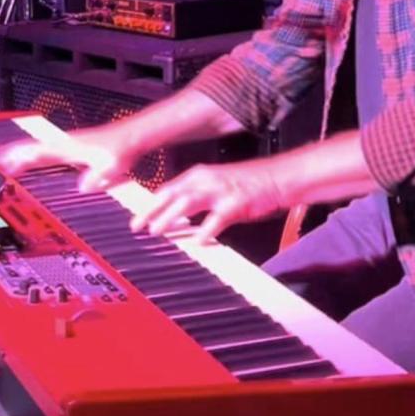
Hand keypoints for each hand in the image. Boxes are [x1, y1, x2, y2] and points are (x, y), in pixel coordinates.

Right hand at [0, 122, 149, 192]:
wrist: (133, 136)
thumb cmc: (122, 148)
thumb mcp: (111, 166)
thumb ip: (97, 176)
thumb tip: (83, 187)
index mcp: (66, 148)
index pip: (33, 152)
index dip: (13, 158)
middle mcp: (62, 145)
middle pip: (27, 149)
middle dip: (5, 155)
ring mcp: (65, 146)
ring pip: (33, 150)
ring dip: (15, 155)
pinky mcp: (71, 150)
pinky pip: (43, 153)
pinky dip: (29, 157)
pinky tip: (27, 163)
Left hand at [129, 160, 287, 242]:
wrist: (278, 177)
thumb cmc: (248, 184)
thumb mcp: (215, 185)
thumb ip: (195, 197)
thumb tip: (174, 214)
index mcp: (198, 175)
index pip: (166, 189)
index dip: (149, 204)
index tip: (136, 218)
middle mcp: (205, 180)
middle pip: (170, 194)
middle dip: (150, 211)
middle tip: (136, 226)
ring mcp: (220, 190)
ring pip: (187, 202)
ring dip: (169, 217)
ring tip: (157, 231)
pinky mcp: (236, 203)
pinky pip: (217, 218)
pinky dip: (206, 229)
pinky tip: (198, 240)